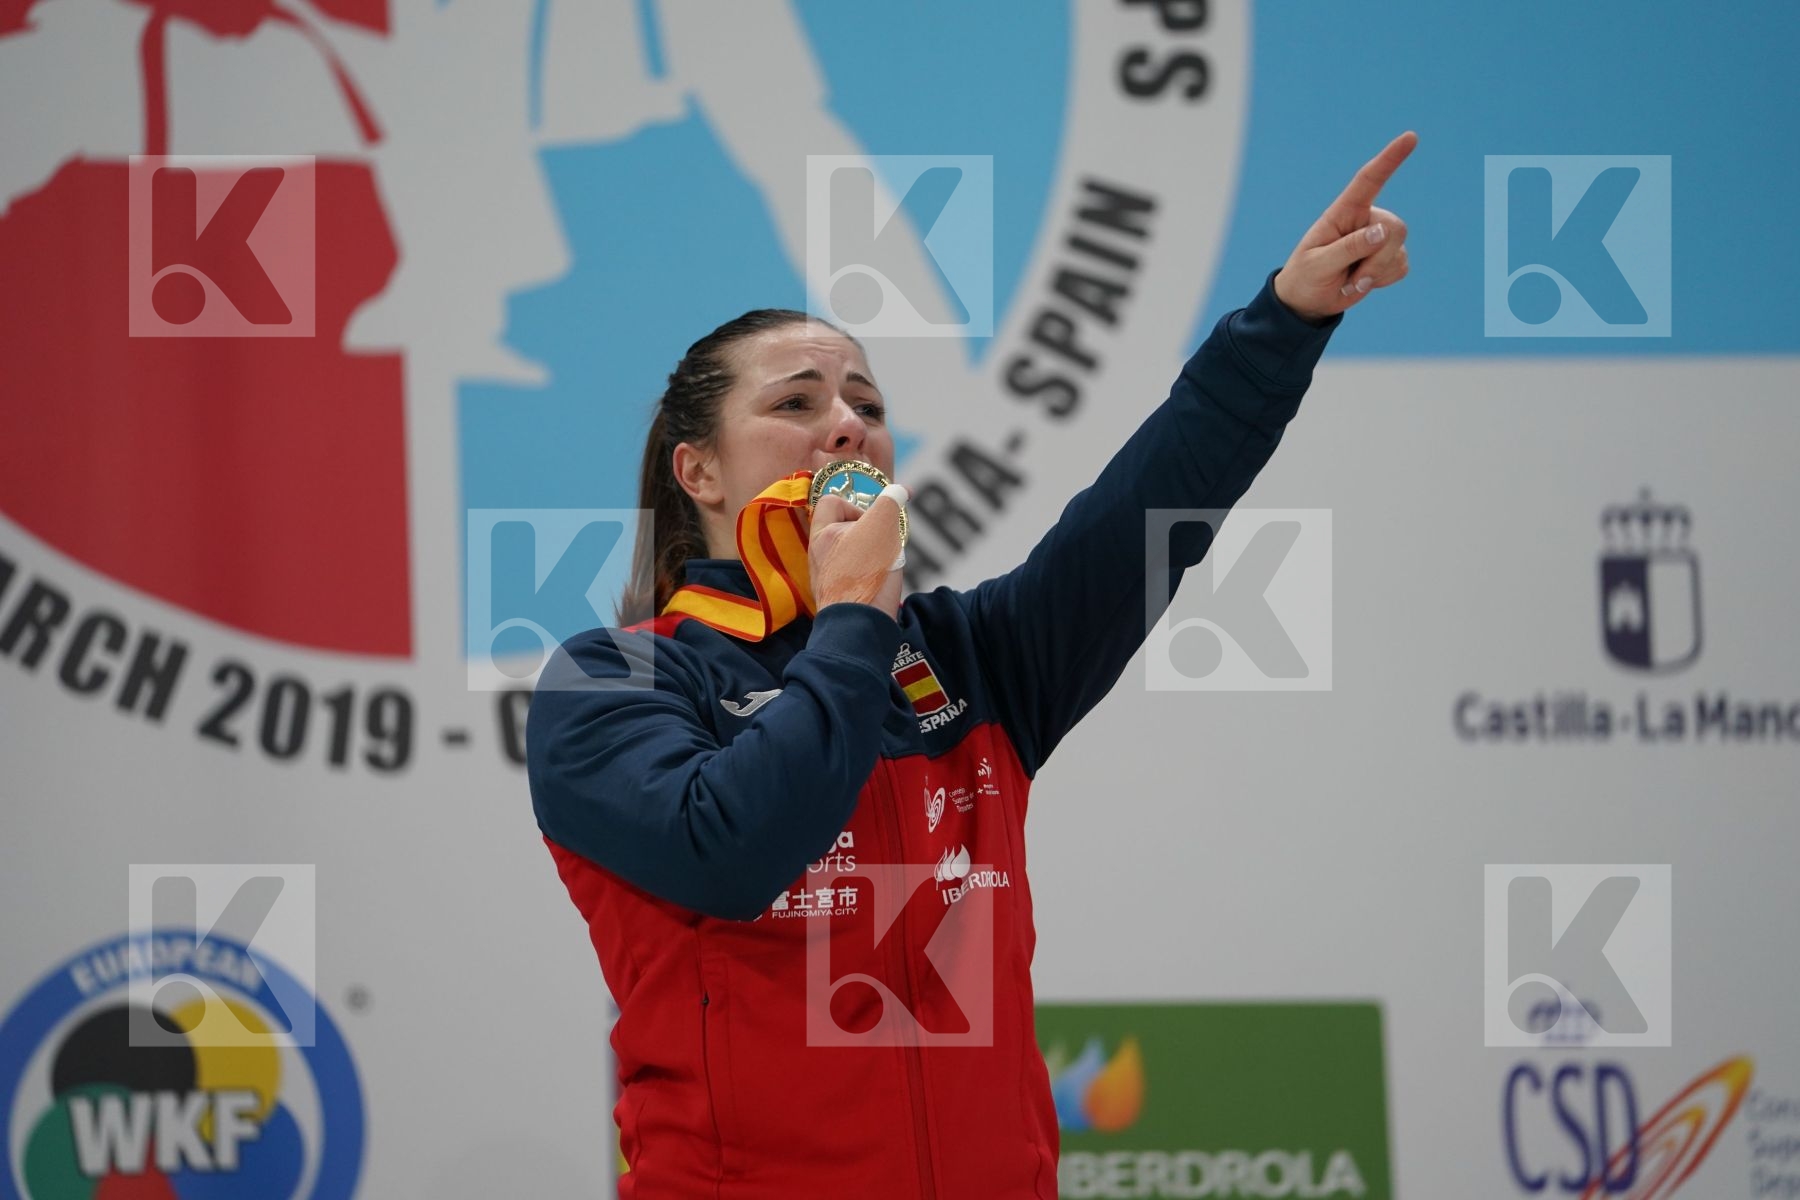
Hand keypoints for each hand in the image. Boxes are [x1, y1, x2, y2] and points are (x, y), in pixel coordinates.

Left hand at [808, 485, 907, 621]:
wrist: (860, 626)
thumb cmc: (867, 573)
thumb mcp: (882, 528)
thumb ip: (889, 504)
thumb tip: (900, 490)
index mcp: (822, 535)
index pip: (832, 501)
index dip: (857, 504)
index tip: (873, 521)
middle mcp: (818, 555)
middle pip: (845, 528)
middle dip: (869, 532)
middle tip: (883, 543)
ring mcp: (826, 577)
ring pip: (851, 553)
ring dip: (872, 554)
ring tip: (885, 565)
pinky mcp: (837, 596)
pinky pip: (854, 575)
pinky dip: (869, 575)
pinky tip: (880, 584)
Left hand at [1273, 130, 1416, 323]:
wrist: (1309, 301)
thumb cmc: (1306, 277)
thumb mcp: (1318, 264)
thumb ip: (1348, 248)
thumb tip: (1381, 231)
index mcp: (1344, 212)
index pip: (1369, 180)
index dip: (1390, 158)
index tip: (1410, 137)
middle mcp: (1366, 219)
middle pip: (1395, 228)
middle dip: (1376, 259)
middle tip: (1351, 279)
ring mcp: (1379, 238)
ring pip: (1398, 251)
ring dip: (1375, 274)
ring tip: (1350, 281)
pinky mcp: (1388, 257)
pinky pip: (1401, 267)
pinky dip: (1382, 280)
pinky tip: (1361, 282)